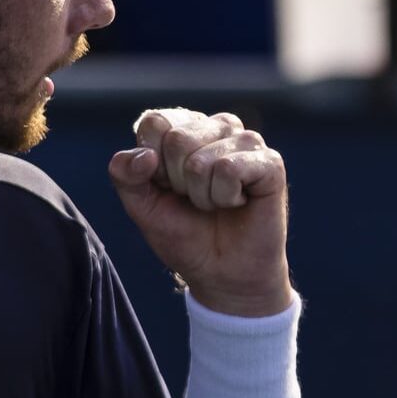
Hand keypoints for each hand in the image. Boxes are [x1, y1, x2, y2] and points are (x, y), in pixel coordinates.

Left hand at [107, 108, 291, 316]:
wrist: (222, 274)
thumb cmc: (185, 235)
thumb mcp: (141, 207)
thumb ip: (125, 176)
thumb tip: (145, 155)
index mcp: (183, 129)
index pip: (155, 123)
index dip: (152, 164)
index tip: (166, 187)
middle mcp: (215, 128)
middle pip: (176, 138)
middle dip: (177, 183)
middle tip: (194, 200)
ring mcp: (245, 141)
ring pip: (201, 160)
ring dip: (202, 195)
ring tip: (216, 204)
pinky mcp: (270, 162)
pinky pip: (229, 170)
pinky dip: (225, 198)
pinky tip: (238, 203)